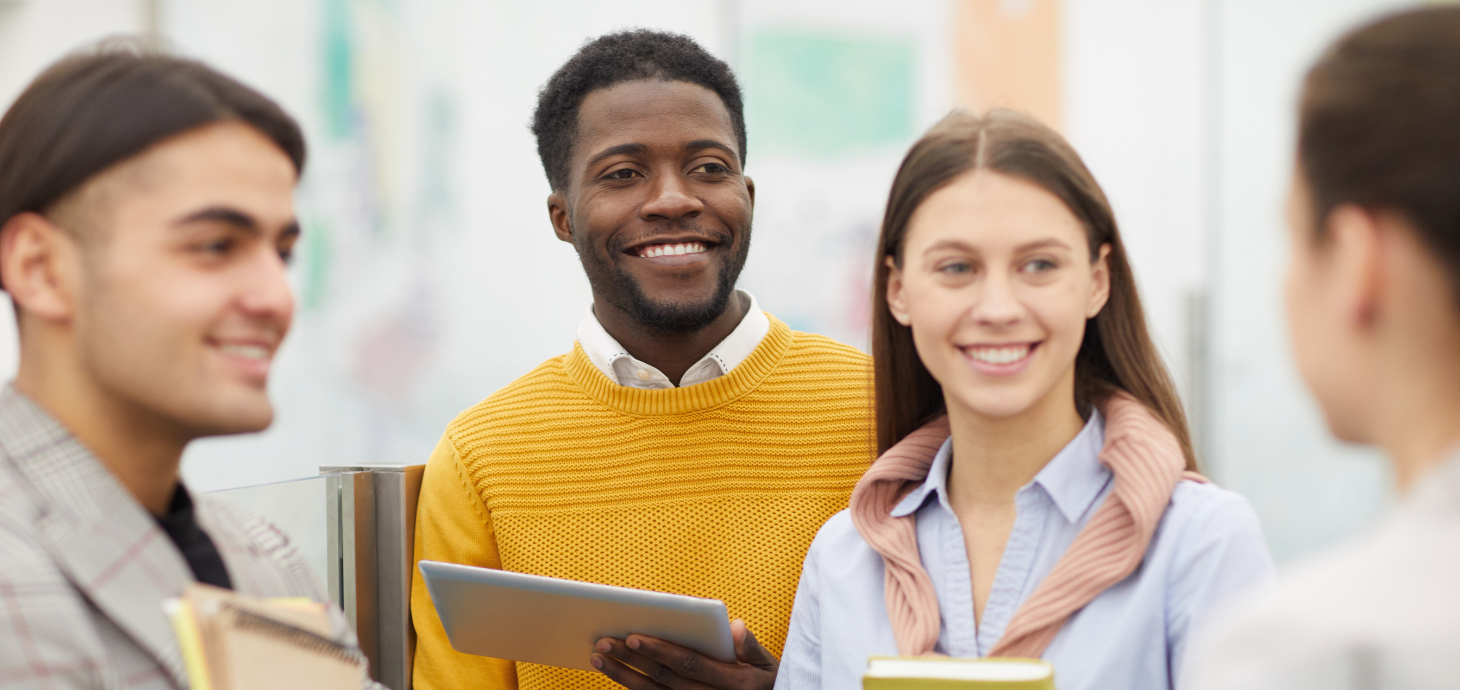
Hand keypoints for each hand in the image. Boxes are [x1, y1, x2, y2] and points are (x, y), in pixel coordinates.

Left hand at [591, 619, 777, 689]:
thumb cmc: (767, 684)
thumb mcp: (770, 666)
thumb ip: (752, 647)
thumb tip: (735, 627)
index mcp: (732, 682)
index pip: (688, 664)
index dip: (660, 651)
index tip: (634, 635)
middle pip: (663, 680)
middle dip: (631, 660)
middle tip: (603, 642)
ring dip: (623, 677)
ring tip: (598, 659)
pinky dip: (635, 689)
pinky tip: (616, 675)